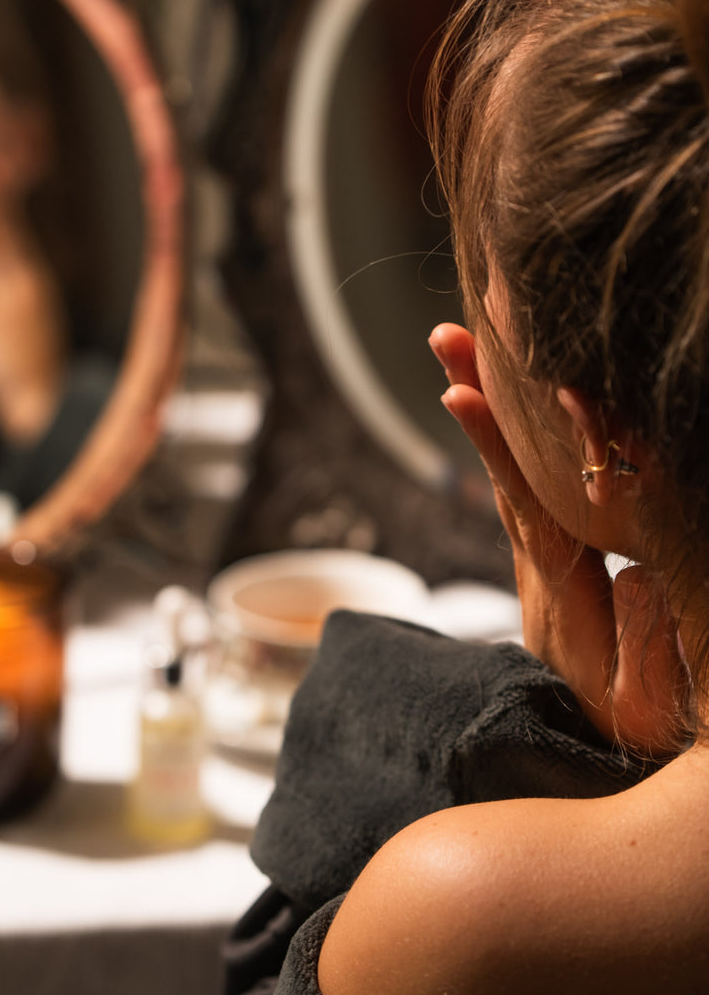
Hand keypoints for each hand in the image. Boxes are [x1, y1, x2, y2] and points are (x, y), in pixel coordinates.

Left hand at [429, 322, 688, 754]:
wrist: (576, 752)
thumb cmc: (621, 735)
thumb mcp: (641, 714)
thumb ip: (645, 652)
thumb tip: (634, 575)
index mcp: (562, 598)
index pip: (527, 510)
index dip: (499, 452)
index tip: (462, 396)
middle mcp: (540, 571)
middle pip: (504, 477)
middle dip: (478, 405)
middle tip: (446, 338)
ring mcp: (540, 565)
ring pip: (509, 477)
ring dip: (486, 412)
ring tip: (459, 350)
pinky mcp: (549, 564)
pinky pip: (524, 491)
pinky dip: (508, 442)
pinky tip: (495, 400)